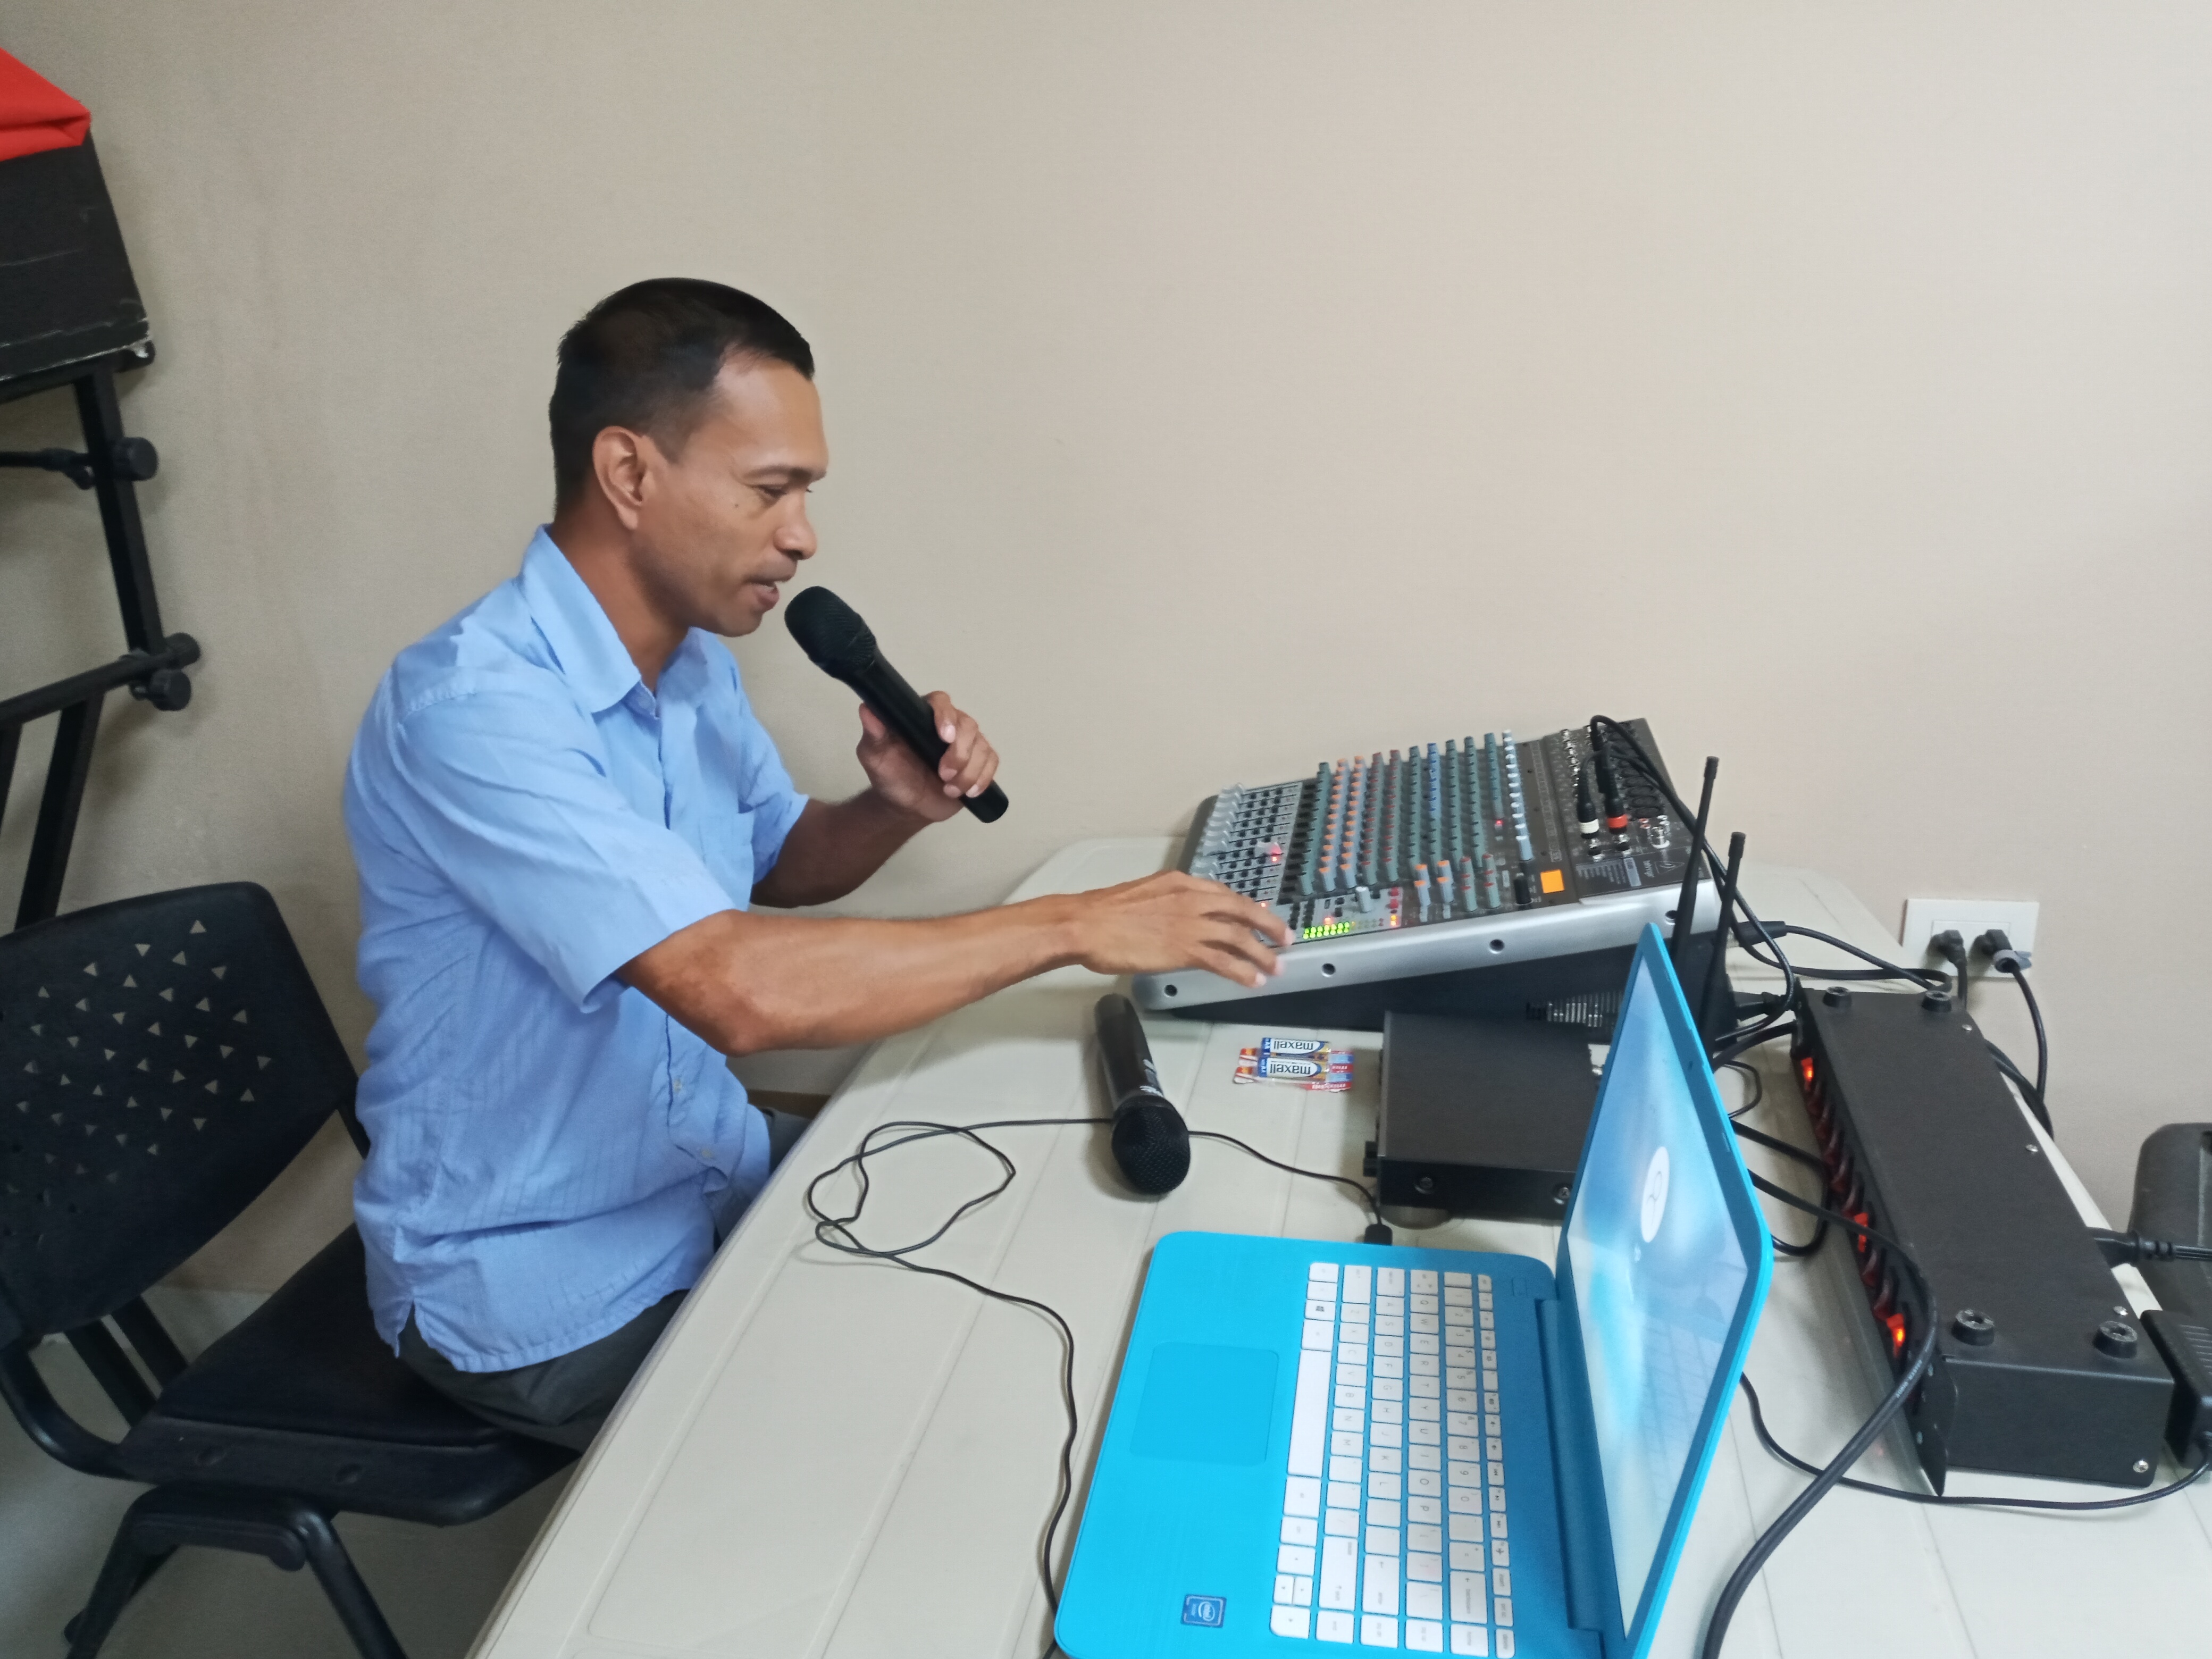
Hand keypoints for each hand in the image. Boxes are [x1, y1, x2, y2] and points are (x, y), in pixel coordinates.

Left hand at [854, 691, 999, 823]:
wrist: (906, 805)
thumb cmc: (890, 776)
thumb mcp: (874, 756)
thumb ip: (873, 733)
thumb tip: (867, 709)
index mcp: (924, 716)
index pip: (941, 702)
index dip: (946, 716)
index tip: (944, 737)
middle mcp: (950, 725)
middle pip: (969, 725)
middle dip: (960, 752)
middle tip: (943, 774)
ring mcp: (967, 744)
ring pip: (983, 746)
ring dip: (970, 771)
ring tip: (950, 789)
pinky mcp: (979, 762)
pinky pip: (992, 763)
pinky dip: (983, 778)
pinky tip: (969, 792)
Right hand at [1063, 871, 1292, 989]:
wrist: (1086, 924)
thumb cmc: (1101, 914)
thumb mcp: (1140, 895)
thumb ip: (1164, 902)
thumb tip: (1173, 917)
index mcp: (1179, 882)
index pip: (1222, 893)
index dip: (1244, 908)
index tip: (1256, 918)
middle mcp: (1191, 899)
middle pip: (1241, 910)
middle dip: (1268, 925)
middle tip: (1285, 938)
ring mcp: (1190, 924)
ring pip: (1239, 937)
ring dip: (1262, 953)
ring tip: (1275, 966)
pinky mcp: (1184, 949)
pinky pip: (1223, 961)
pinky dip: (1243, 971)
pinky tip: (1254, 980)